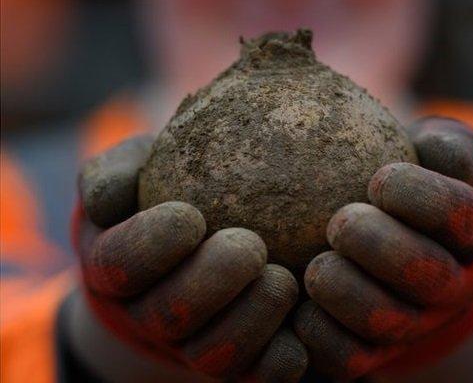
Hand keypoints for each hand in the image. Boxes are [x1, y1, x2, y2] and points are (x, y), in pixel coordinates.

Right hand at [73, 136, 307, 381]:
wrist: (188, 239)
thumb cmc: (158, 191)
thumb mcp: (129, 170)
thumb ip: (111, 176)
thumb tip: (107, 200)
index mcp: (114, 266)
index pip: (118, 264)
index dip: (150, 246)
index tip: (190, 217)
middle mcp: (148, 313)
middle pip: (168, 317)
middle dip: (210, 283)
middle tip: (250, 246)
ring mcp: (192, 341)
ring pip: (213, 354)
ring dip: (250, 320)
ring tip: (283, 278)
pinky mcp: (237, 358)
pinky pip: (256, 372)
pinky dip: (280, 356)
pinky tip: (305, 319)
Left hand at [294, 117, 472, 379]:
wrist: (408, 234)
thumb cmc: (421, 174)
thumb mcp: (444, 148)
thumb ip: (449, 144)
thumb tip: (432, 146)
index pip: (459, 214)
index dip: (421, 198)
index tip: (380, 180)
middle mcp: (455, 283)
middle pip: (425, 275)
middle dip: (379, 246)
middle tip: (341, 222)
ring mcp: (416, 321)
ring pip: (386, 322)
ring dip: (345, 293)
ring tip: (316, 266)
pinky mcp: (376, 349)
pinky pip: (348, 357)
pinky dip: (318, 334)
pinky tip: (298, 302)